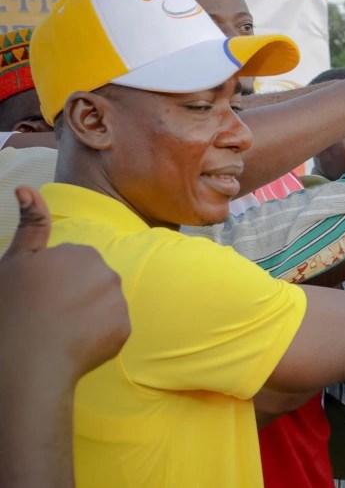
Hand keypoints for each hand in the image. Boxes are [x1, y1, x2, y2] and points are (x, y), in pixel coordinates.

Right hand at [0, 187, 129, 378]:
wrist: (26, 362)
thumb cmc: (14, 309)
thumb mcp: (16, 261)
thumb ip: (30, 224)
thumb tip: (26, 187)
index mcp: (82, 254)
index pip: (73, 264)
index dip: (53, 280)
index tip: (37, 295)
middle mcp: (108, 273)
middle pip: (93, 283)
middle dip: (75, 295)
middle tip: (47, 314)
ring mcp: (118, 303)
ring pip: (103, 306)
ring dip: (87, 316)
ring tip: (59, 331)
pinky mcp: (124, 331)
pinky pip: (111, 330)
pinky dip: (96, 338)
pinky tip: (73, 345)